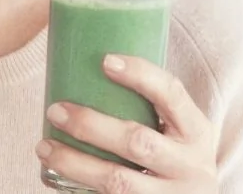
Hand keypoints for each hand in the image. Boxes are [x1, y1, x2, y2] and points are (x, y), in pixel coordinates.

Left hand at [36, 54, 217, 192]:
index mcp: (197, 132)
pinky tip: (56, 175)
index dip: (141, 75)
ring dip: (75, 163)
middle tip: (55, 110)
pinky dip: (81, 187)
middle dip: (91, 125)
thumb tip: (94, 62)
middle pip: (138, 143)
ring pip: (118, 181)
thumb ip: (149, 107)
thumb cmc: (176, 157)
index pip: (172, 94)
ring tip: (44, 147)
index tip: (105, 60)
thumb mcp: (178, 132)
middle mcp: (190, 166)